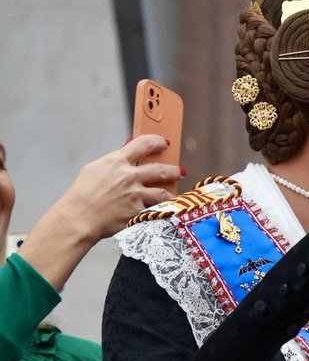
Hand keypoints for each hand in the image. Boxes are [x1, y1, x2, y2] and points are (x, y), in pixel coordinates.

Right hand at [17, 135, 182, 288]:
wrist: (77, 218)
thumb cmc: (80, 195)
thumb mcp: (93, 169)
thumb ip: (113, 163)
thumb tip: (126, 158)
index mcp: (117, 162)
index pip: (144, 144)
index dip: (157, 142)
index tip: (165, 143)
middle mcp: (130, 176)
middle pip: (160, 169)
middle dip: (173, 170)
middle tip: (179, 171)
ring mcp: (136, 195)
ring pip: (162, 192)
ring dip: (169, 192)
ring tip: (172, 193)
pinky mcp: (138, 212)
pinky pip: (154, 209)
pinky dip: (159, 209)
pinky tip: (163, 210)